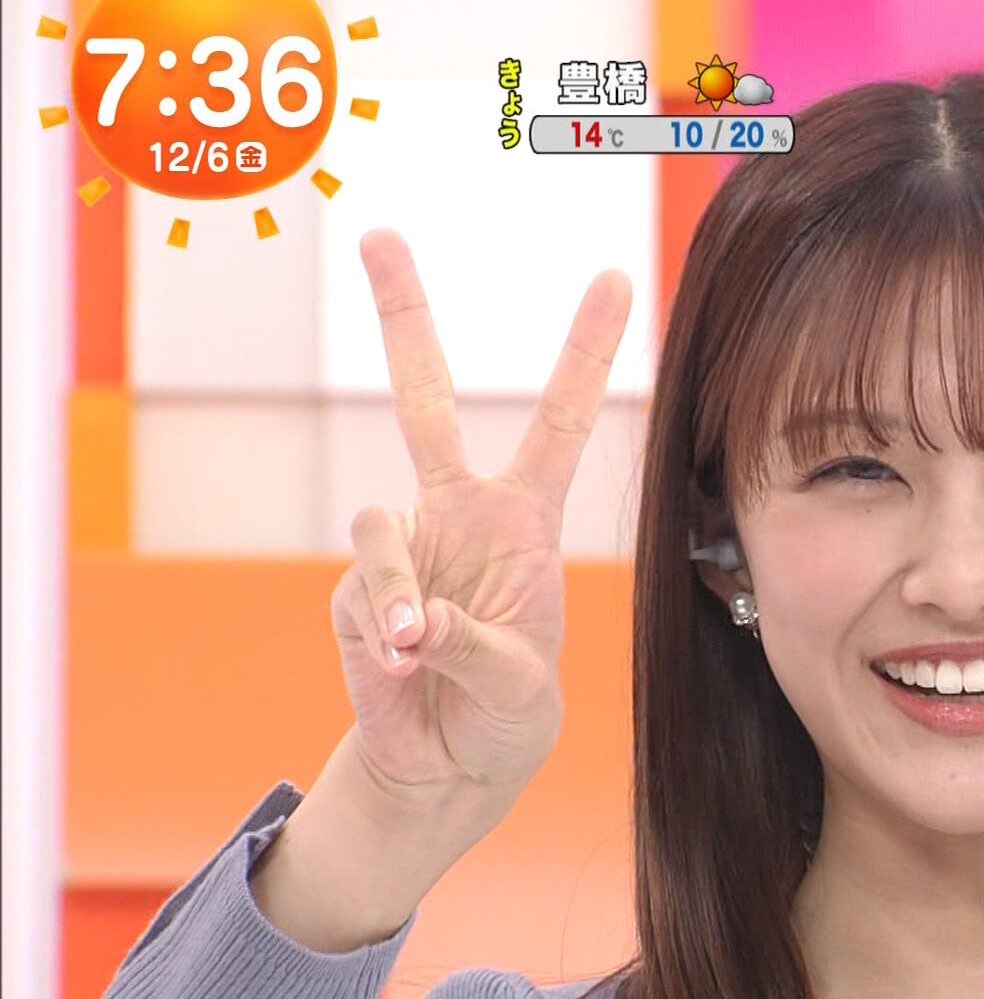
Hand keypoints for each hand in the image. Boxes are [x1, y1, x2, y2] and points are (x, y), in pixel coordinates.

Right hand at [329, 229, 631, 810]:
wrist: (449, 765)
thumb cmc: (508, 711)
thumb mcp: (521, 684)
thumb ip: (477, 648)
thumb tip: (410, 622)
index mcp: (525, 516)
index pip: (557, 418)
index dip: (585, 348)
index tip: (613, 274)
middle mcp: (459, 512)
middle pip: (423, 398)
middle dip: (401, 315)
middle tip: (375, 233)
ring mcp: (401, 547)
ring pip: (378, 527)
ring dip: (400, 591)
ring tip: (420, 649)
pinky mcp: (354, 593)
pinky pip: (360, 596)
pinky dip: (382, 637)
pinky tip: (401, 670)